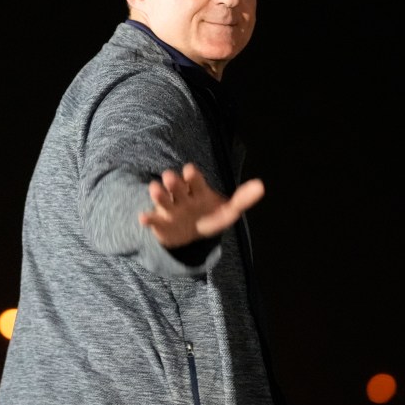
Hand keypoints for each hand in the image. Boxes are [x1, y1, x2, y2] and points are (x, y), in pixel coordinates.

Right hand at [138, 163, 264, 248]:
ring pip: (162, 199)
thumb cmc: (208, 215)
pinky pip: (152, 220)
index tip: (189, 170)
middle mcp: (181, 196)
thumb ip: (242, 199)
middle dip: (174, 182)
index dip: (192, 176)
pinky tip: (143, 217)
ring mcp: (169, 209)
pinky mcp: (160, 223)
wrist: (189, 233)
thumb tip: (261, 186)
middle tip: (170, 177)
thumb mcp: (227, 210)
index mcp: (197, 190)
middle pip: (176, 187)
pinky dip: (148, 219)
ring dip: (158, 194)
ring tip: (154, 189)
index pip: (194, 180)